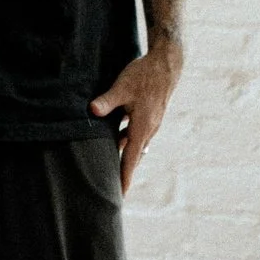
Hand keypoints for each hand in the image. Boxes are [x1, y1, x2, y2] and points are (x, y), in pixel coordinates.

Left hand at [90, 38, 181, 193]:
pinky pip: (137, 134)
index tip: (120, 195)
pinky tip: (116, 138)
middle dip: (123, 172)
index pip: (130, 159)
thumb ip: (107, 101)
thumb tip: (92, 111)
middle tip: (112, 189)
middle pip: (133, 156)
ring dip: (124, 155)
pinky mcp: (150, 116)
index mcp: (141, 128)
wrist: (167, 64)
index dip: (124, 177)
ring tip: (110, 166)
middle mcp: (148, 130)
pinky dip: (127, 140)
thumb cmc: (144, 76)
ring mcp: (151, 124)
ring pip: (135, 144)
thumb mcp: (122, 87)